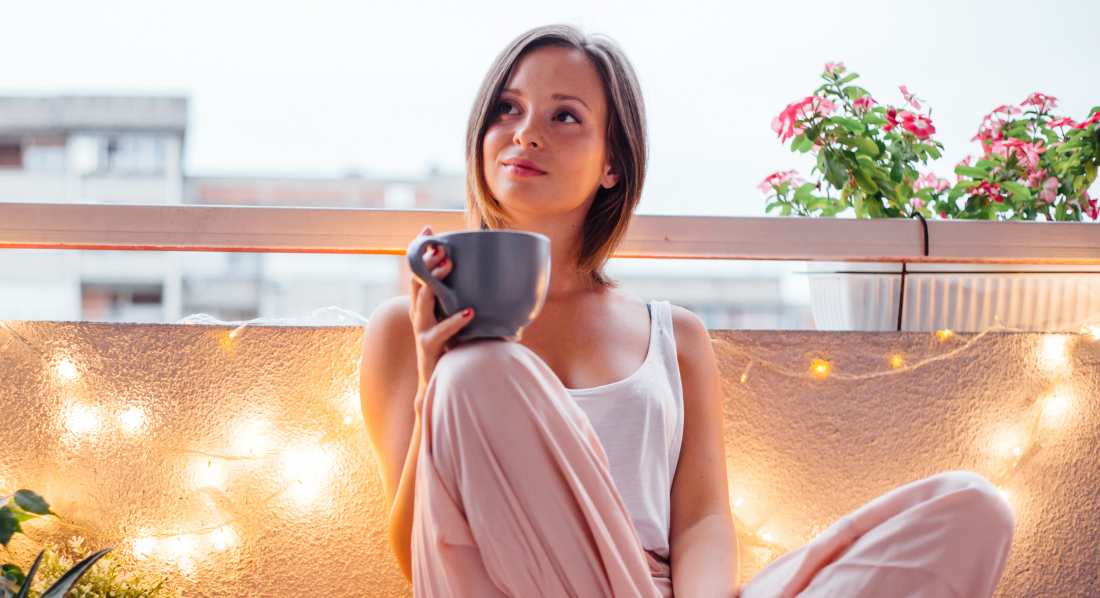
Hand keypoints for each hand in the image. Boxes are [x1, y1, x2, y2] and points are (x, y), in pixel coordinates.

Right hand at [409, 225, 473, 415]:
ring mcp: (422, 329)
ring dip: (436, 280)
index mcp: (425, 304)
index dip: (421, 250)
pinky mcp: (429, 346)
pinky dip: (456, 320)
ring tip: (449, 264)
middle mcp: (419, 313)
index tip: (428, 229)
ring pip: (423, 300)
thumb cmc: (453, 348)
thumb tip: (509, 286)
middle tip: (439, 245)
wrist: (438, 382)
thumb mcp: (460, 320)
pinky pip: (442, 331)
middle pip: (416, 280)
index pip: (419, 271)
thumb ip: (474, 301)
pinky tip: (470, 311)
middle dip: (426, 260)